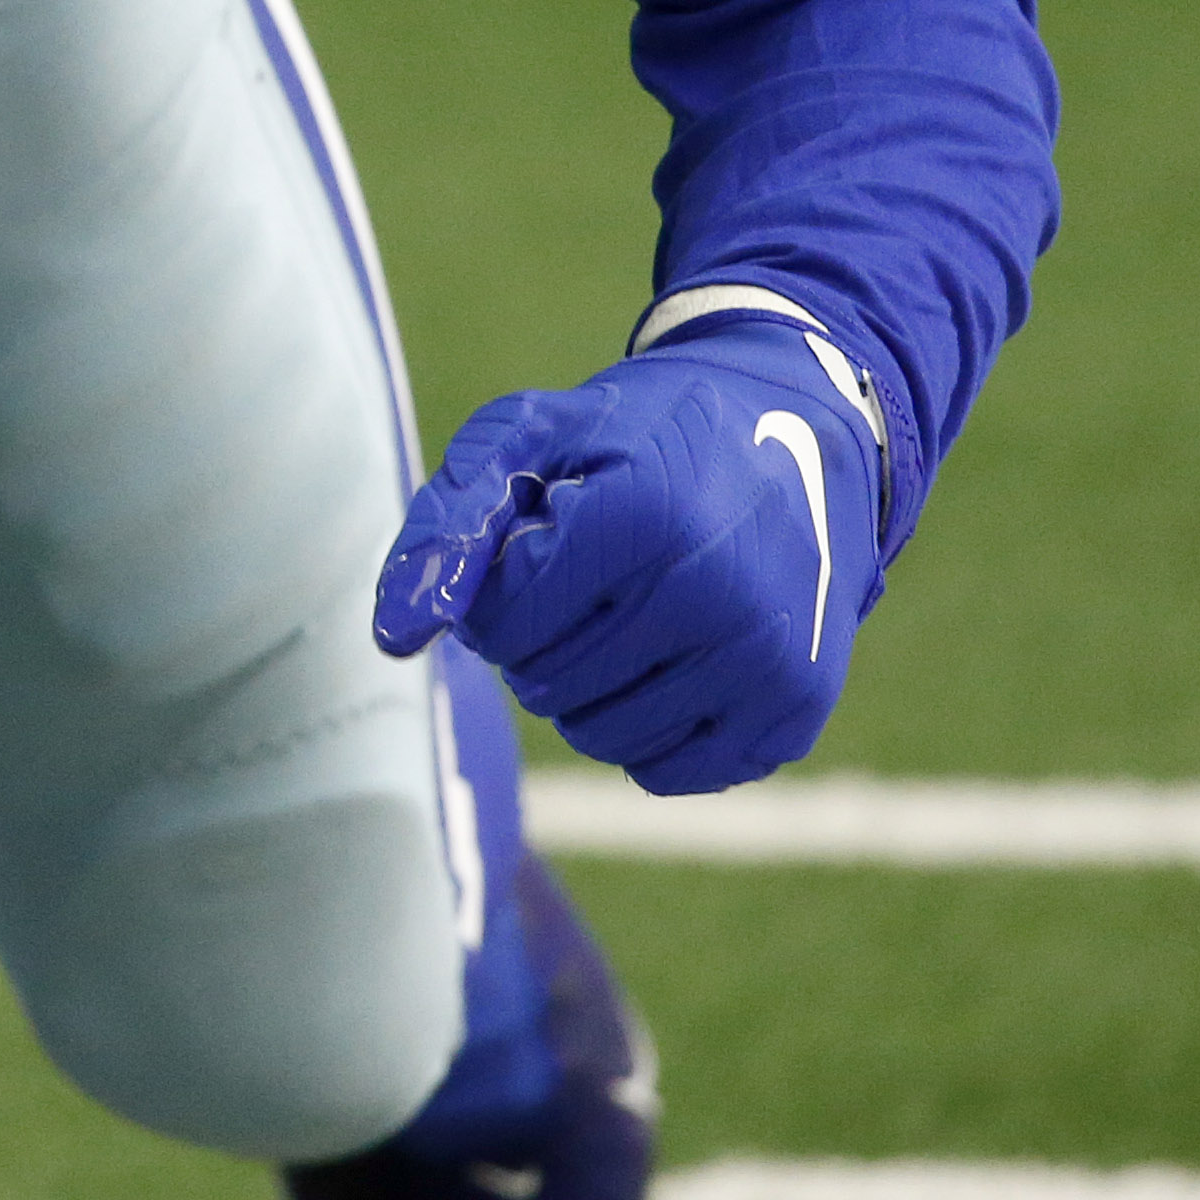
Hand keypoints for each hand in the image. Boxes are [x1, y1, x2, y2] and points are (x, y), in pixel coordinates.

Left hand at [374, 318, 897, 794]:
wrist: (804, 427)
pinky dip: (645, 730)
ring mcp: (763, 662)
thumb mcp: (532, 436)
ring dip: (585, 688)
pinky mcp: (793, 709)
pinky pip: (666, 771)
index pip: (497, 622)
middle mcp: (712, 598)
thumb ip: (448, 526)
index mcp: (640, 520)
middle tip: (589, 576)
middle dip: (539, 637)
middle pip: (543, 683)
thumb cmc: (643, 435)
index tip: (544, 540)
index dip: (500, 587)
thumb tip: (395, 639)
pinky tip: (670, 658)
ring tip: (625, 612)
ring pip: (598, 736)